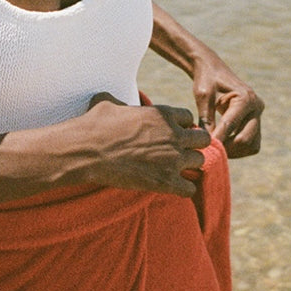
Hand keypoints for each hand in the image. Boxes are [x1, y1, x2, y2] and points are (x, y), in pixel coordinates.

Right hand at [82, 93, 210, 196]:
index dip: (181, 126)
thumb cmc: (95, 124)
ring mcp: (172, 159)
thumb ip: (119, 101)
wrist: (87, 151)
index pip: (189, 118)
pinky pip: (190, 189)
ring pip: (200, 162)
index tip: (170, 134)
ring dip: (188, 166)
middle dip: (192, 145)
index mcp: (163, 114)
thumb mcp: (107, 103)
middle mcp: (174, 135)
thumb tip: (112, 100)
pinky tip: (170, 187)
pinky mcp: (166, 182)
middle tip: (177, 151)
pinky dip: (182, 189)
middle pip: (203, 140)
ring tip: (172, 170)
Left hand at [191, 53, 263, 159]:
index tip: (204, 149)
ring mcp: (258, 114)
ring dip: (234, 151)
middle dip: (227, 148)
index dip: (216, 139)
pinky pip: (251, 143)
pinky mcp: (256, 121)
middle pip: (245, 139)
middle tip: (209, 151)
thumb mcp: (203, 97)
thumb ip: (206, 120)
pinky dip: (239, 149)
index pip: (230, 125)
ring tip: (216, 149)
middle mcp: (256, 106)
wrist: (213, 69)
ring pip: (251, 145)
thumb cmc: (206, 80)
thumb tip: (208, 144)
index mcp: (245, 97)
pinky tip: (223, 145)